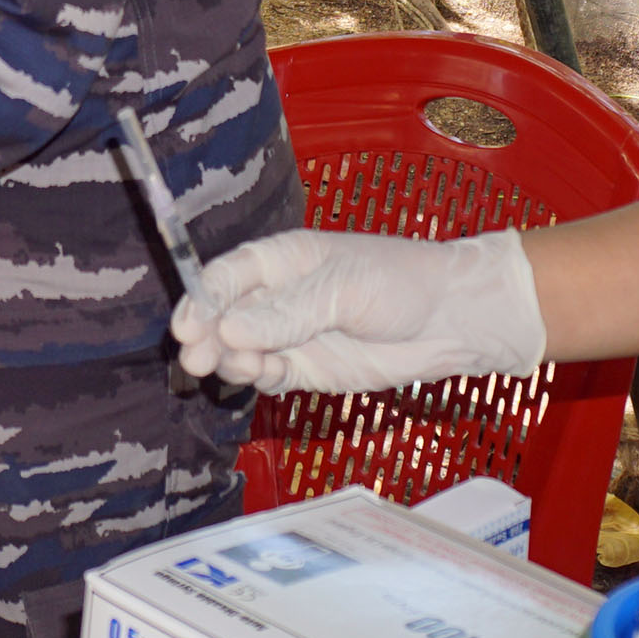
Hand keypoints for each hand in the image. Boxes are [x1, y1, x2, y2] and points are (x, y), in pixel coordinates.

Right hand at [172, 228, 544, 393]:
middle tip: (196, 358)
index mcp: (283, 259)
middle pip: (224, 315)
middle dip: (205, 335)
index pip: (227, 275)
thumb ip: (289, 311)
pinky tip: (261, 377)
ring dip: (230, 360)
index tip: (188, 326)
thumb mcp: (344, 287)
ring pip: (239, 349)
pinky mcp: (305, 369)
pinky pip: (266, 375)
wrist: (450, 321)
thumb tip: (231, 329)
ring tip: (241, 366)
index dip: (202, 298)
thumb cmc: (402, 282)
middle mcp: (278, 296)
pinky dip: (256, 378)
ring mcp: (289, 334)